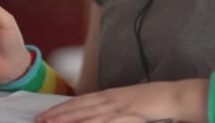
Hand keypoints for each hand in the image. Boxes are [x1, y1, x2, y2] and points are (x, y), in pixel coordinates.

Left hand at [35, 79, 208, 122]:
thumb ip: (115, 112)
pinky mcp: (127, 113)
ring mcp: (118, 105)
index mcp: (111, 95)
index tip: (48, 114)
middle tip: (39, 119)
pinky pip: (104, 121)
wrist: (176, 96)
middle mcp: (111, 98)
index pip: (81, 101)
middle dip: (57, 114)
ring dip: (66, 119)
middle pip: (79, 106)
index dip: (63, 108)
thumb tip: (100, 117)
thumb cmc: (156, 102)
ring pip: (86, 113)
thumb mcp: (131, 105)